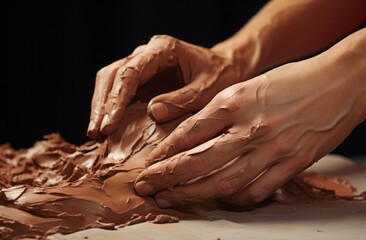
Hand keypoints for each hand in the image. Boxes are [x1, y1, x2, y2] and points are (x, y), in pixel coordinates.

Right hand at [87, 35, 243, 138]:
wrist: (226, 68)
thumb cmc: (220, 75)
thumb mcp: (207, 89)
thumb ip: (183, 99)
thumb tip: (153, 112)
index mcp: (163, 49)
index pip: (130, 71)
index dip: (117, 98)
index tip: (110, 122)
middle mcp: (147, 54)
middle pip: (113, 74)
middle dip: (102, 103)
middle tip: (97, 131)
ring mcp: (142, 65)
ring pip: (110, 81)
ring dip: (101, 106)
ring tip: (95, 133)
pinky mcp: (142, 79)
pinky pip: (119, 90)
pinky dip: (110, 108)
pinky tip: (106, 126)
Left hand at [134, 49, 365, 206]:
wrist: (341, 82)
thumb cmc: (293, 81)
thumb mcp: (249, 86)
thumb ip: (222, 112)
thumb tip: (192, 137)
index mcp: (236, 102)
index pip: (189, 132)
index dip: (165, 151)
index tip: (151, 162)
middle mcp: (250, 128)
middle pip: (199, 161)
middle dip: (167, 177)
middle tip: (147, 186)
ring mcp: (272, 150)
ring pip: (223, 182)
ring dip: (194, 193)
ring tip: (173, 198)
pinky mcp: (292, 165)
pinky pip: (256, 190)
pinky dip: (234, 199)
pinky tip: (220, 199)